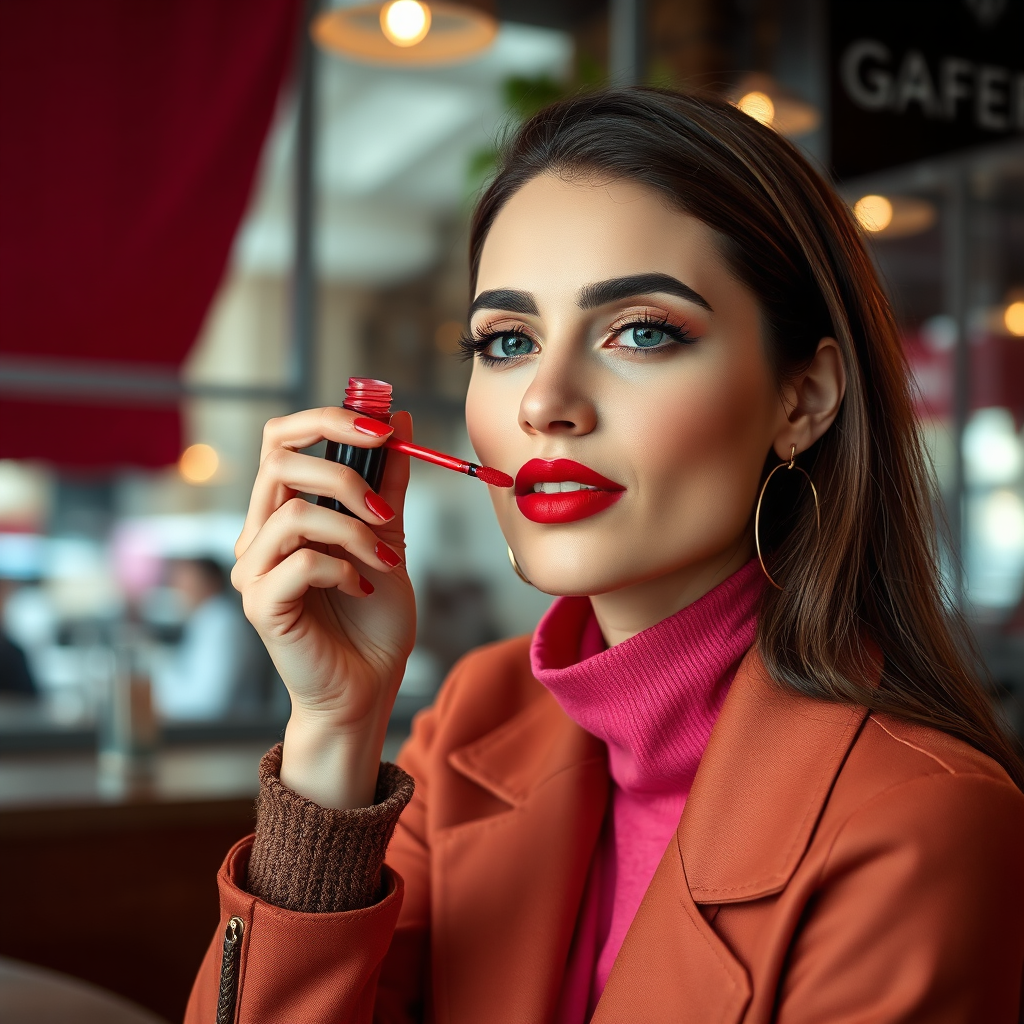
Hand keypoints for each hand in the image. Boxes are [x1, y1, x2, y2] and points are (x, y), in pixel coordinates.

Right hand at [232, 408, 415, 807]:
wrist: (369, 685)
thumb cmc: (373, 616)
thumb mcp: (389, 537)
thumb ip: (387, 483)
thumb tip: (398, 419)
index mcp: (282, 511)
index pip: (281, 440)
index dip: (327, 420)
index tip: (382, 428)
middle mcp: (257, 534)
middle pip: (278, 461)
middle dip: (343, 471)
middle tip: (384, 506)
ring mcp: (253, 570)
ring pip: (294, 513)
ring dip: (354, 531)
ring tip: (386, 560)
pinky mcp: (261, 605)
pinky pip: (301, 563)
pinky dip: (344, 569)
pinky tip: (362, 590)